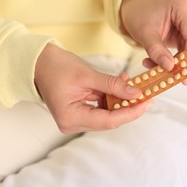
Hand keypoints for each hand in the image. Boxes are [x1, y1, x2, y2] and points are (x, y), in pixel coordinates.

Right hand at [34, 43, 152, 133]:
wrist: (38, 62)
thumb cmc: (57, 67)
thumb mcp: (88, 75)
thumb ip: (113, 85)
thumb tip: (136, 93)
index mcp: (71, 117)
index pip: (108, 121)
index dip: (131, 113)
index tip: (147, 103)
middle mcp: (72, 124)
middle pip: (109, 120)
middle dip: (129, 107)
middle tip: (147, 96)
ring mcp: (75, 120)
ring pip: (107, 115)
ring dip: (122, 101)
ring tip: (135, 87)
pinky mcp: (79, 113)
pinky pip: (101, 109)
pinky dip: (112, 98)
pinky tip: (122, 85)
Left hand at [120, 0, 186, 82]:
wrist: (138, 7)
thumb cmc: (140, 13)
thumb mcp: (144, 33)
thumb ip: (156, 50)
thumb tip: (170, 67)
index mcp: (185, 5)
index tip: (185, 77)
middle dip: (184, 64)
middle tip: (173, 81)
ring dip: (177, 63)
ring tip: (159, 73)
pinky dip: (174, 60)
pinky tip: (159, 66)